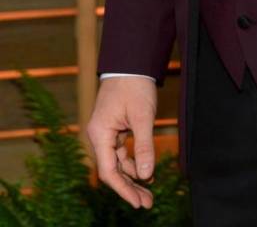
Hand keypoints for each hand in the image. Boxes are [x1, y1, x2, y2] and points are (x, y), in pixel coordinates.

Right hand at [86, 76, 157, 209]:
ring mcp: (105, 132)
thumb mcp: (143, 117)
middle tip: (148, 203)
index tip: (139, 202)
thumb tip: (146, 175)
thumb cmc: (135, 86)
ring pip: (117, 162)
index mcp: (100, 134)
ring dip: (132, 176)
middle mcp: (99, 136)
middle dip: (129, 187)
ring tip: (149, 191)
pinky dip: (132, 162)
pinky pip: (120, 152)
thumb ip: (144, 147)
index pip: (108, 171)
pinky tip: (145, 171)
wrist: (131, 63)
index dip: (124, 189)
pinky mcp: (113, 128)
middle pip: (112, 170)